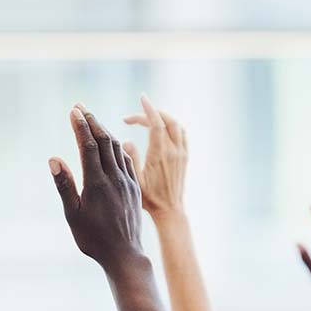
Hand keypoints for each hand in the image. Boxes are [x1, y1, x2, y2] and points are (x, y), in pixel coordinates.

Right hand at [50, 104, 144, 273]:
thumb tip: (54, 158)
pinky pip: (128, 161)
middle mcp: (115, 179)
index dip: (81, 125)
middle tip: (81, 107)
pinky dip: (118, 147)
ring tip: (93, 121)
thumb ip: (64, 185)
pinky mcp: (135, 188)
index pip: (88, 145)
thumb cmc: (94, 239)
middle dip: (92, 121)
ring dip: (105, 132)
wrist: (125, 256)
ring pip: (118, 149)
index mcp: (97, 183)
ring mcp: (128, 182)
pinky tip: (112, 144)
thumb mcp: (73, 214)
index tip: (73, 109)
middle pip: (104, 141)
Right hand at [122, 94, 187, 217]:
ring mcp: (182, 154)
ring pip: (177, 126)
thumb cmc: (149, 200)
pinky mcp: (185, 158)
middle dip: (152, 112)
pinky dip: (171, 126)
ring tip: (147, 119)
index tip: (141, 98)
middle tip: (134, 117)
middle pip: (168, 120)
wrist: (170, 212)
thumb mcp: (135, 180)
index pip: (156, 124)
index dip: (148, 109)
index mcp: (160, 155)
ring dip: (163, 117)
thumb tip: (126, 141)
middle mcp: (174, 152)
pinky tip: (160, 130)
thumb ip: (130, 158)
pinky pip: (182, 134)